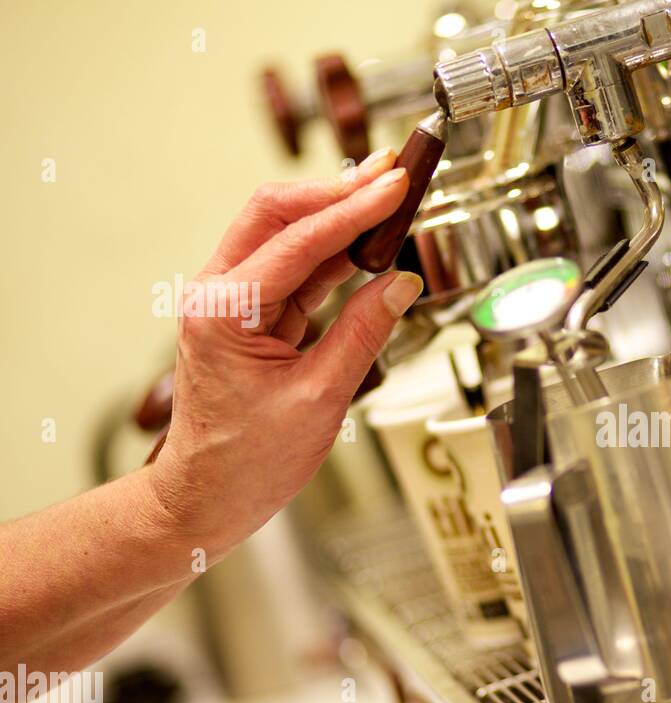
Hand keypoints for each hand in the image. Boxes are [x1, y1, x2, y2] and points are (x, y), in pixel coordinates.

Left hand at [148, 149, 424, 557]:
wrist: (205, 499)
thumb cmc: (246, 462)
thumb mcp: (320, 399)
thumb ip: (363, 334)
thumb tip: (401, 285)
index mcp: (224, 311)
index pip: (298, 242)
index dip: (353, 210)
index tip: (396, 185)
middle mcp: (218, 294)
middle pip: (276, 213)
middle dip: (335, 189)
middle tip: (390, 171)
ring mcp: (232, 302)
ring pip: (284, 234)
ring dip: (336, 214)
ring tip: (387, 196)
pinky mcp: (250, 315)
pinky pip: (294, 268)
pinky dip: (332, 251)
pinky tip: (366, 242)